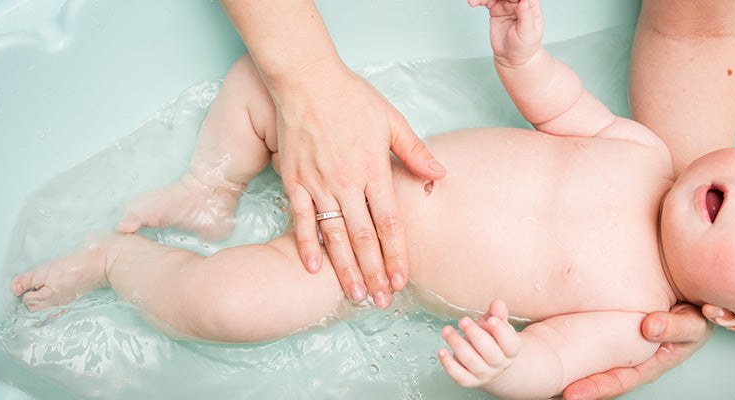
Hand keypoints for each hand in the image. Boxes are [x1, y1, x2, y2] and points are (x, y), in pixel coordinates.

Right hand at [269, 58, 444, 308]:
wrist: (306, 80)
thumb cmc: (351, 98)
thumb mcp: (391, 120)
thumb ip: (414, 151)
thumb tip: (440, 174)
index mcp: (374, 169)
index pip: (389, 222)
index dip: (396, 254)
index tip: (402, 279)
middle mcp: (347, 182)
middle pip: (363, 237)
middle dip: (374, 273)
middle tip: (380, 301)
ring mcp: (318, 184)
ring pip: (334, 235)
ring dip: (345, 269)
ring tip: (354, 295)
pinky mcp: (294, 181)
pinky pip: (300, 220)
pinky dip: (306, 245)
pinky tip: (313, 269)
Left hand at [438, 299, 520, 387]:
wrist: (488, 360)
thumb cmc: (491, 336)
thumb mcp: (496, 323)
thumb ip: (497, 313)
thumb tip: (497, 304)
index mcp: (510, 350)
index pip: (510, 344)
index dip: (501, 332)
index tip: (491, 319)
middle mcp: (500, 364)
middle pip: (491, 354)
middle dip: (475, 335)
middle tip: (463, 320)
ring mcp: (485, 374)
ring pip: (472, 363)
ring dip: (458, 345)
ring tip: (446, 330)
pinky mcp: (469, 380)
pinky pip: (459, 376)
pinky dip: (449, 365)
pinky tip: (441, 351)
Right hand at [468, 0, 543, 65]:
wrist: (512, 57)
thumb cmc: (524, 46)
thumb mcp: (528, 34)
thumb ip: (526, 17)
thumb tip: (524, 2)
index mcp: (530, 5)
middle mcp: (519, 2)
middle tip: (491, 1)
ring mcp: (506, 4)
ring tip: (474, 1)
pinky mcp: (496, 9)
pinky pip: (486, 0)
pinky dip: (479, 0)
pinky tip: (473, 3)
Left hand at [561, 303, 711, 399]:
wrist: (697, 297)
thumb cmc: (697, 316)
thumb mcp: (694, 324)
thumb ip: (676, 326)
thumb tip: (649, 327)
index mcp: (650, 364)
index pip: (619, 380)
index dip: (596, 388)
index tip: (570, 394)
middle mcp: (632, 359)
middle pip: (600, 376)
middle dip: (577, 385)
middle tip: (548, 389)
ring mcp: (621, 346)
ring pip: (593, 360)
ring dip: (571, 368)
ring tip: (542, 376)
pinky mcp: (612, 330)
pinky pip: (593, 339)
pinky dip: (573, 346)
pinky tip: (551, 342)